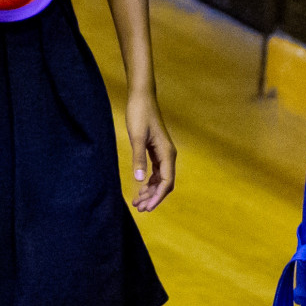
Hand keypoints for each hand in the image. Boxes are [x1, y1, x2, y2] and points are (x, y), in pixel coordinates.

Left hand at [126, 91, 175, 211]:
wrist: (141, 98)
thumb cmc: (139, 115)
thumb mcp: (136, 137)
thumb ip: (138, 158)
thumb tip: (139, 180)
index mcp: (167, 154)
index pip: (166, 182)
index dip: (157, 197)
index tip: (147, 208)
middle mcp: (168, 155)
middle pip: (164, 183)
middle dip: (153, 197)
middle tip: (139, 208)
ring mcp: (163, 153)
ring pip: (160, 178)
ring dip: (150, 191)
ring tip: (138, 201)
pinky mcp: (156, 150)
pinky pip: (156, 171)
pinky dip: (149, 181)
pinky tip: (141, 187)